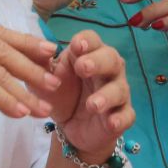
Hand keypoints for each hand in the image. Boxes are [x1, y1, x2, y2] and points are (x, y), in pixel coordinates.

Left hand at [47, 29, 134, 159]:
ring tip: (92, 105)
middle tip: (82, 67)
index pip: (92, 41)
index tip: (76, 45)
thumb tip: (41, 49)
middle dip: (98, 62)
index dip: (86, 42)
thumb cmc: (60, 94)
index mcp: (89, 55)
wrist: (69, 126)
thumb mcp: (44, 80)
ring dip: (107, 96)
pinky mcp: (122, 116)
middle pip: (111, 59)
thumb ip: (40, 64)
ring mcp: (117, 93)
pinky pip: (127, 116)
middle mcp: (108, 70)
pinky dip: (120, 119)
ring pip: (119, 89)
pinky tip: (111, 123)